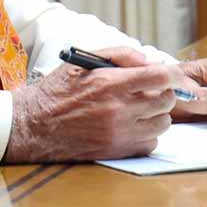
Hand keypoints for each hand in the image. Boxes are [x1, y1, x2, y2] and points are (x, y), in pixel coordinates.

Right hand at [4, 47, 189, 162]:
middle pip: (167, 100)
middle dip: (162, 92)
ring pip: (163, 123)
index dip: (171, 74)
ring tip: (137, 109)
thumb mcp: (81, 61)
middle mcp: (118, 110)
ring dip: (155, 114)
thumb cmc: (57, 92)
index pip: (160, 77)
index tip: (171, 75)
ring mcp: (120, 133)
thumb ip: (118, 54)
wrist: (34, 126)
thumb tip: (147, 60)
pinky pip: (151, 143)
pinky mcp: (118, 152)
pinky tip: (129, 127)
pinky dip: (146, 134)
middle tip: (148, 91)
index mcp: (110, 83)